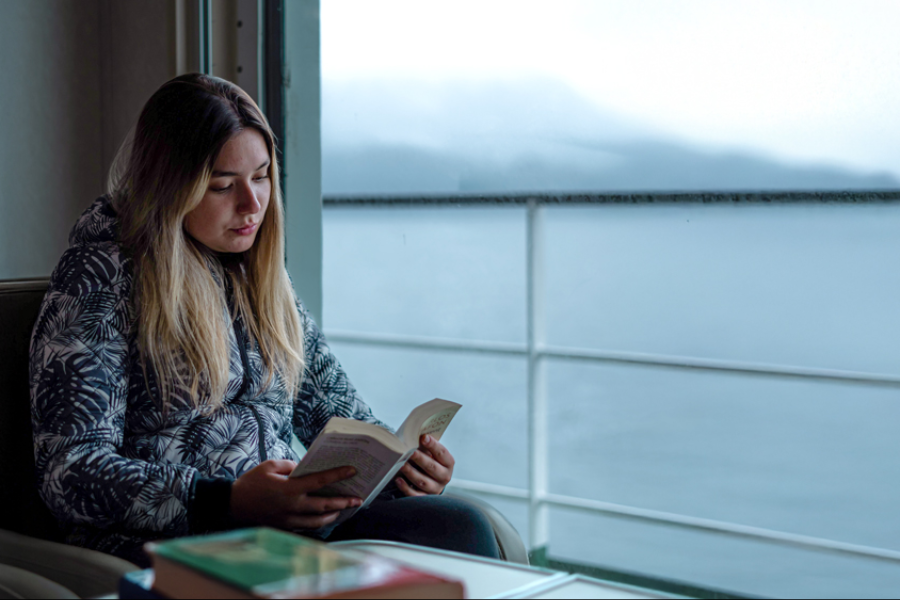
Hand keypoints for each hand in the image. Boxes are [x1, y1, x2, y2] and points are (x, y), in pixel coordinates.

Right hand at [231, 460, 361, 529]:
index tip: (352, 470)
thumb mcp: (270, 466)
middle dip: (344, 502)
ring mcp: (289, 519)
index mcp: (289, 489)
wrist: (232, 504)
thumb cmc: (251, 482)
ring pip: (318, 521)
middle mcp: (292, 506)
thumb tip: (305, 469)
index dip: (337, 475)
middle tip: (358, 499)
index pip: (319, 481)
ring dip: (333, 514)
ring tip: (343, 508)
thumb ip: (290, 466)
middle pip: (324, 506)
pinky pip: (306, 526)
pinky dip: (319, 522)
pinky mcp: (285, 527)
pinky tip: (325, 516)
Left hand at [396, 435, 454, 496]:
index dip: (433, 445)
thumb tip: (414, 436)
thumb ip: (426, 446)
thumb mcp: (432, 454)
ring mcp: (435, 488)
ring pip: (423, 482)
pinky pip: (415, 495)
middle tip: (411, 452)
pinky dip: (406, 488)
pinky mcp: (425, 497)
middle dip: (421, 459)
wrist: (432, 480)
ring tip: (402, 465)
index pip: (442, 453)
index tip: (423, 437)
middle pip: (433, 468)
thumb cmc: (430, 461)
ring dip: (412, 473)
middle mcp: (444, 476)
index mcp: (448, 463)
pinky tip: (398, 480)